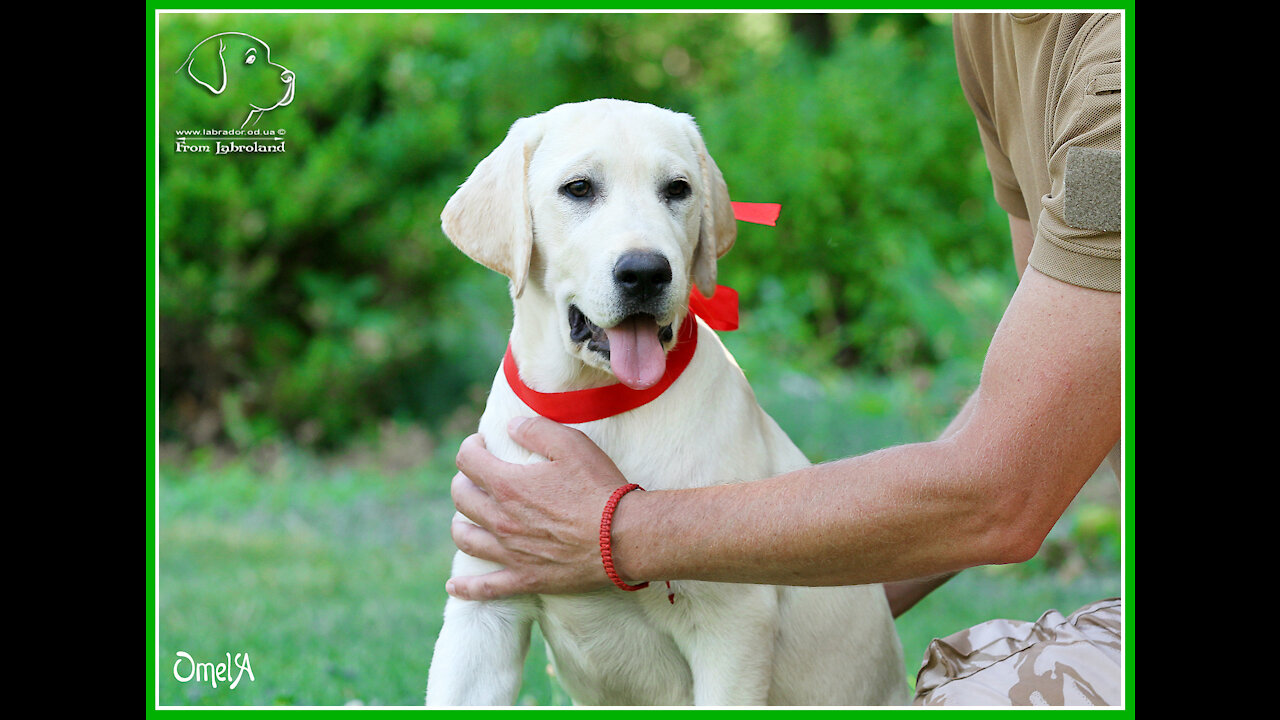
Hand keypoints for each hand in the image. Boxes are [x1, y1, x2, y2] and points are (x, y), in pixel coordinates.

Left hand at [447, 416, 629, 599]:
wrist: (624, 537)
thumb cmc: (599, 488)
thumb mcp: (572, 444)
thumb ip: (536, 429)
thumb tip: (511, 426)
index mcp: (508, 485)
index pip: (468, 461)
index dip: (471, 446)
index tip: (482, 443)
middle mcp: (501, 519)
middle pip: (461, 498)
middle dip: (464, 480)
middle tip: (478, 476)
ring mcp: (510, 552)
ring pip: (466, 539)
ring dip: (461, 523)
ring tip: (468, 516)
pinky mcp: (525, 578)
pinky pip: (485, 588)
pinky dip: (466, 587)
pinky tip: (454, 586)